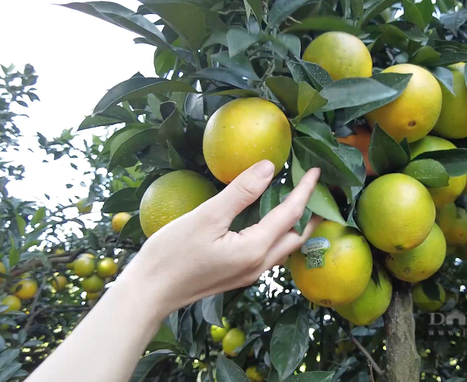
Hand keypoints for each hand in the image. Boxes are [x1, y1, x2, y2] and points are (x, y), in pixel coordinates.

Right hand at [116, 160, 320, 318]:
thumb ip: (241, 192)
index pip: (291, 214)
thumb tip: (270, 167)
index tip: (316, 171)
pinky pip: (270, 252)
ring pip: (285, 247)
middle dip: (311, 213)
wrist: (150, 292)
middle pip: (297, 236)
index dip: (305, 191)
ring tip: (299, 203)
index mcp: (255, 249)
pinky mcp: (238, 275)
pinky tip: (269, 221)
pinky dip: (278, 234)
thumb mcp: (206, 216)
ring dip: (296, 225)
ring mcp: (249, 273)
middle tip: (316, 190)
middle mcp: (259, 264)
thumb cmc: (172, 254)